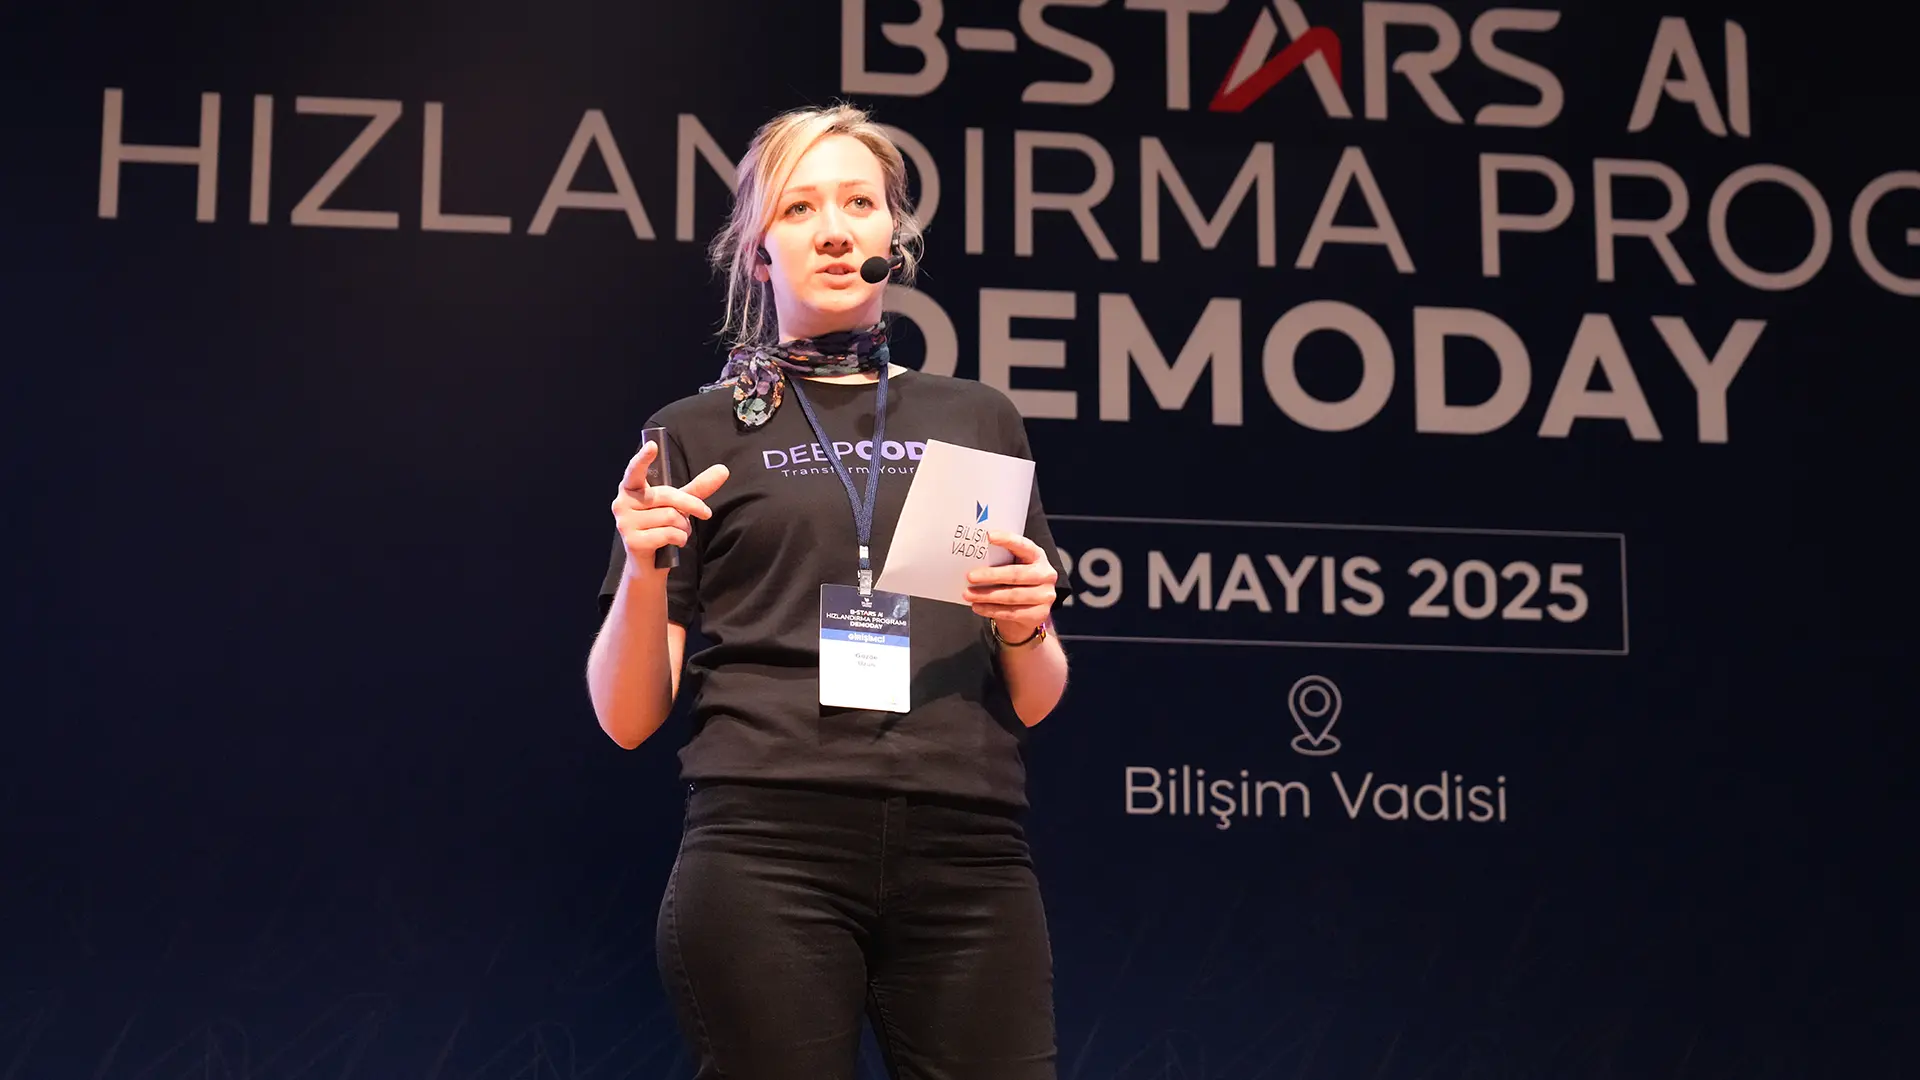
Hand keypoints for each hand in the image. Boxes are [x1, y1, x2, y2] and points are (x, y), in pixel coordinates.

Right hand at [612, 440, 729, 573]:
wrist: (649, 563)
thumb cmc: (661, 527)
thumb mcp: (679, 505)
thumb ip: (697, 488)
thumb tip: (723, 469)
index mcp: (630, 488)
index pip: (635, 470)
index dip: (643, 459)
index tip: (652, 446)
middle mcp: (622, 502)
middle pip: (667, 496)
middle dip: (692, 505)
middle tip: (705, 513)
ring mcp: (625, 523)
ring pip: (670, 517)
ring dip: (684, 527)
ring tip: (678, 532)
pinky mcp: (633, 541)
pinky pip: (668, 534)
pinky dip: (680, 539)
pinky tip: (675, 543)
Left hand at [963, 531, 1057, 641]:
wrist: (1028, 611)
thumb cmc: (1015, 583)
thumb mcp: (1012, 567)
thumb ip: (1000, 560)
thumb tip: (971, 557)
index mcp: (1038, 556)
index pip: (1023, 545)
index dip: (1007, 540)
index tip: (989, 536)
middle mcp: (1046, 574)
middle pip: (1016, 574)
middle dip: (991, 575)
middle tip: (970, 576)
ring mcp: (1045, 595)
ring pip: (1012, 596)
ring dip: (987, 596)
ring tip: (968, 595)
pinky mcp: (1040, 614)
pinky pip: (1012, 612)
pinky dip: (991, 610)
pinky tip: (978, 607)